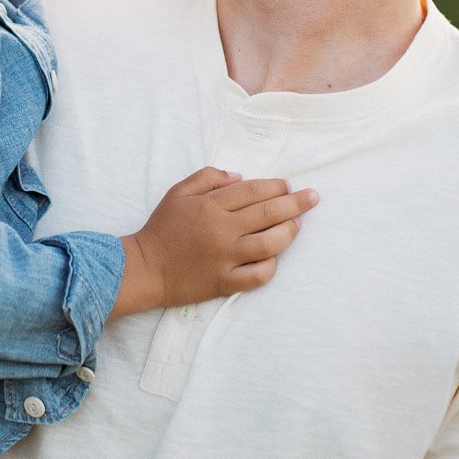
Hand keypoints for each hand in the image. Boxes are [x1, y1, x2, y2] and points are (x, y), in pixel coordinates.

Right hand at [113, 167, 313, 316]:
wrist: (145, 268)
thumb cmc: (162, 228)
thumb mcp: (178, 192)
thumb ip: (208, 178)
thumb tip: (240, 176)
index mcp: (211, 205)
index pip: (254, 191)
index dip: (276, 186)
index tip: (290, 185)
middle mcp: (222, 230)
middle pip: (269, 212)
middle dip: (296, 203)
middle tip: (313, 198)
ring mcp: (225, 257)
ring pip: (270, 243)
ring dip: (289, 231)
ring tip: (298, 224)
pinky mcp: (225, 282)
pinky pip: (257, 276)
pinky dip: (271, 266)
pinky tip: (275, 257)